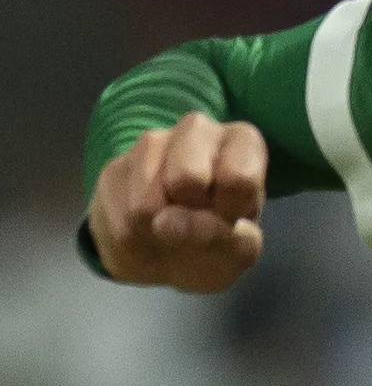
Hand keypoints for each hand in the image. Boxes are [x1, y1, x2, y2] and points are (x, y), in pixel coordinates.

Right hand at [86, 112, 267, 291]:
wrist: (172, 256)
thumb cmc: (220, 242)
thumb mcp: (242, 249)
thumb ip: (228, 240)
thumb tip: (172, 224)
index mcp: (242, 141)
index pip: (239, 177)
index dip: (231, 211)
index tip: (231, 216)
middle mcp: (197, 128)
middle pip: (188, 178)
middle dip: (192, 212)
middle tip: (198, 218)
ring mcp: (151, 142)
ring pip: (147, 203)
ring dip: (162, 232)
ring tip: (174, 227)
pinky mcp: (115, 167)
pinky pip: (122, 219)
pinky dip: (138, 240)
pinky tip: (149, 231)